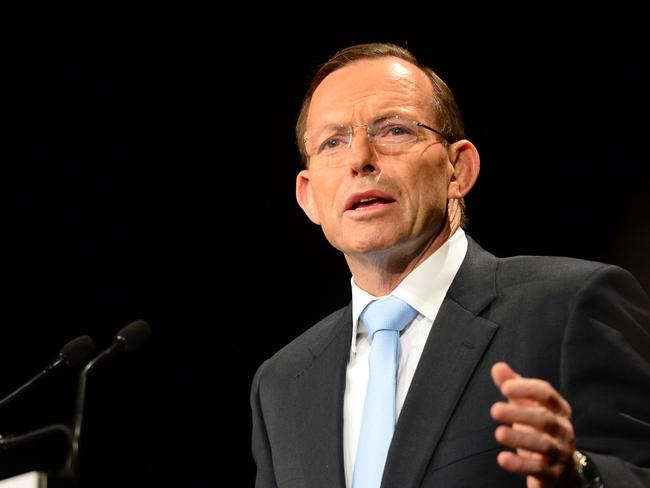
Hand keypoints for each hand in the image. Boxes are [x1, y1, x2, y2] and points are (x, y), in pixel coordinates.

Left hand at [490, 362, 579, 486]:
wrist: (561, 470)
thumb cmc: (539, 430)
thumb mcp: (527, 406)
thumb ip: (513, 386)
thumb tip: (497, 367)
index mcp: (558, 409)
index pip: (546, 394)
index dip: (526, 389)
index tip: (504, 388)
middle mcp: (563, 429)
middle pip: (544, 419)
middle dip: (519, 414)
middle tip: (494, 410)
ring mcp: (561, 452)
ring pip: (543, 445)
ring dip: (520, 439)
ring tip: (498, 433)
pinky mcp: (554, 474)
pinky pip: (539, 469)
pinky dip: (520, 464)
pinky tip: (502, 459)